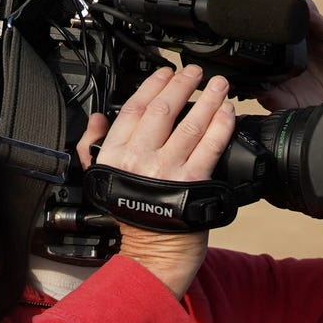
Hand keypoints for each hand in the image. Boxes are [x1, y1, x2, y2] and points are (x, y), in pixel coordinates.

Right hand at [76, 65, 237, 296]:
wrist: (153, 251)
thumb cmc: (132, 215)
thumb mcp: (101, 177)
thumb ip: (94, 145)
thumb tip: (98, 118)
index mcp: (116, 154)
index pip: (133, 109)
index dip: (152, 86)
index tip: (165, 72)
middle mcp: (140, 158)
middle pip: (163, 111)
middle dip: (182, 85)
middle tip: (195, 71)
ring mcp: (168, 169)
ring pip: (189, 125)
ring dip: (208, 100)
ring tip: (219, 85)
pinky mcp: (194, 181)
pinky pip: (210, 146)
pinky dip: (220, 125)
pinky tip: (228, 111)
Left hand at [250, 0, 322, 111]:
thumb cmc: (316, 105)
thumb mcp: (287, 103)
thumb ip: (269, 96)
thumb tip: (247, 88)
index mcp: (281, 55)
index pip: (266, 32)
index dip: (254, 23)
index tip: (238, 17)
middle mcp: (297, 42)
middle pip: (281, 17)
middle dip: (269, 5)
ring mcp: (316, 38)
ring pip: (300, 13)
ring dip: (289, 4)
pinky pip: (322, 23)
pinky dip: (313, 14)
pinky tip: (304, 11)